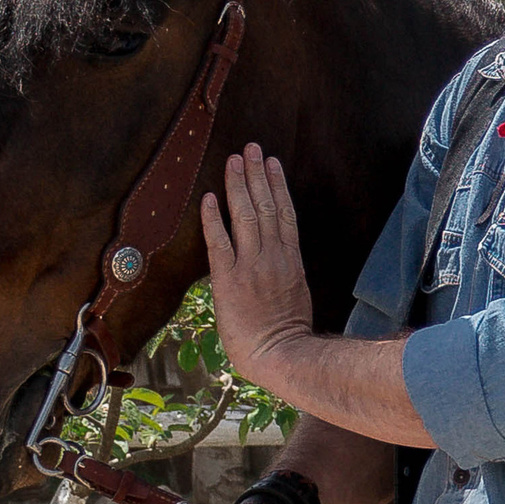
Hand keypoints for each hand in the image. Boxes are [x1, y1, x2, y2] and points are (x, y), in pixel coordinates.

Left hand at [201, 144, 314, 389]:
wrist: (282, 355)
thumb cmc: (290, 338)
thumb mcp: (295, 299)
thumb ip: (284, 277)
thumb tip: (277, 269)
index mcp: (290, 261)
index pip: (284, 214)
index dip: (277, 186)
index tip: (272, 164)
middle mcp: (272, 256)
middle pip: (265, 206)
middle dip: (257, 174)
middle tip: (251, 148)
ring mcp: (251, 265)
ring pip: (245, 215)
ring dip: (238, 184)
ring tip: (235, 159)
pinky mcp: (229, 278)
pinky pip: (219, 241)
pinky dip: (213, 218)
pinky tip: (208, 197)